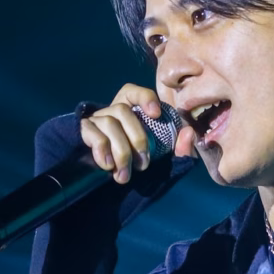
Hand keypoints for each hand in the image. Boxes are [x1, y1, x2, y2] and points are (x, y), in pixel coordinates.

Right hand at [79, 84, 197, 184]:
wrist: (103, 181)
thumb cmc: (136, 162)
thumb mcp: (161, 156)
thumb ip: (179, 147)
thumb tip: (189, 134)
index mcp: (130, 110)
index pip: (133, 92)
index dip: (145, 98)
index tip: (156, 114)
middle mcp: (111, 110)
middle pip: (122, 110)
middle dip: (137, 138)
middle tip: (144, 164)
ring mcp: (96, 120)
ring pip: (109, 123)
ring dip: (121, 151)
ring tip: (125, 174)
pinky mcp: (83, 133)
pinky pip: (92, 135)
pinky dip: (102, 151)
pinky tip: (109, 166)